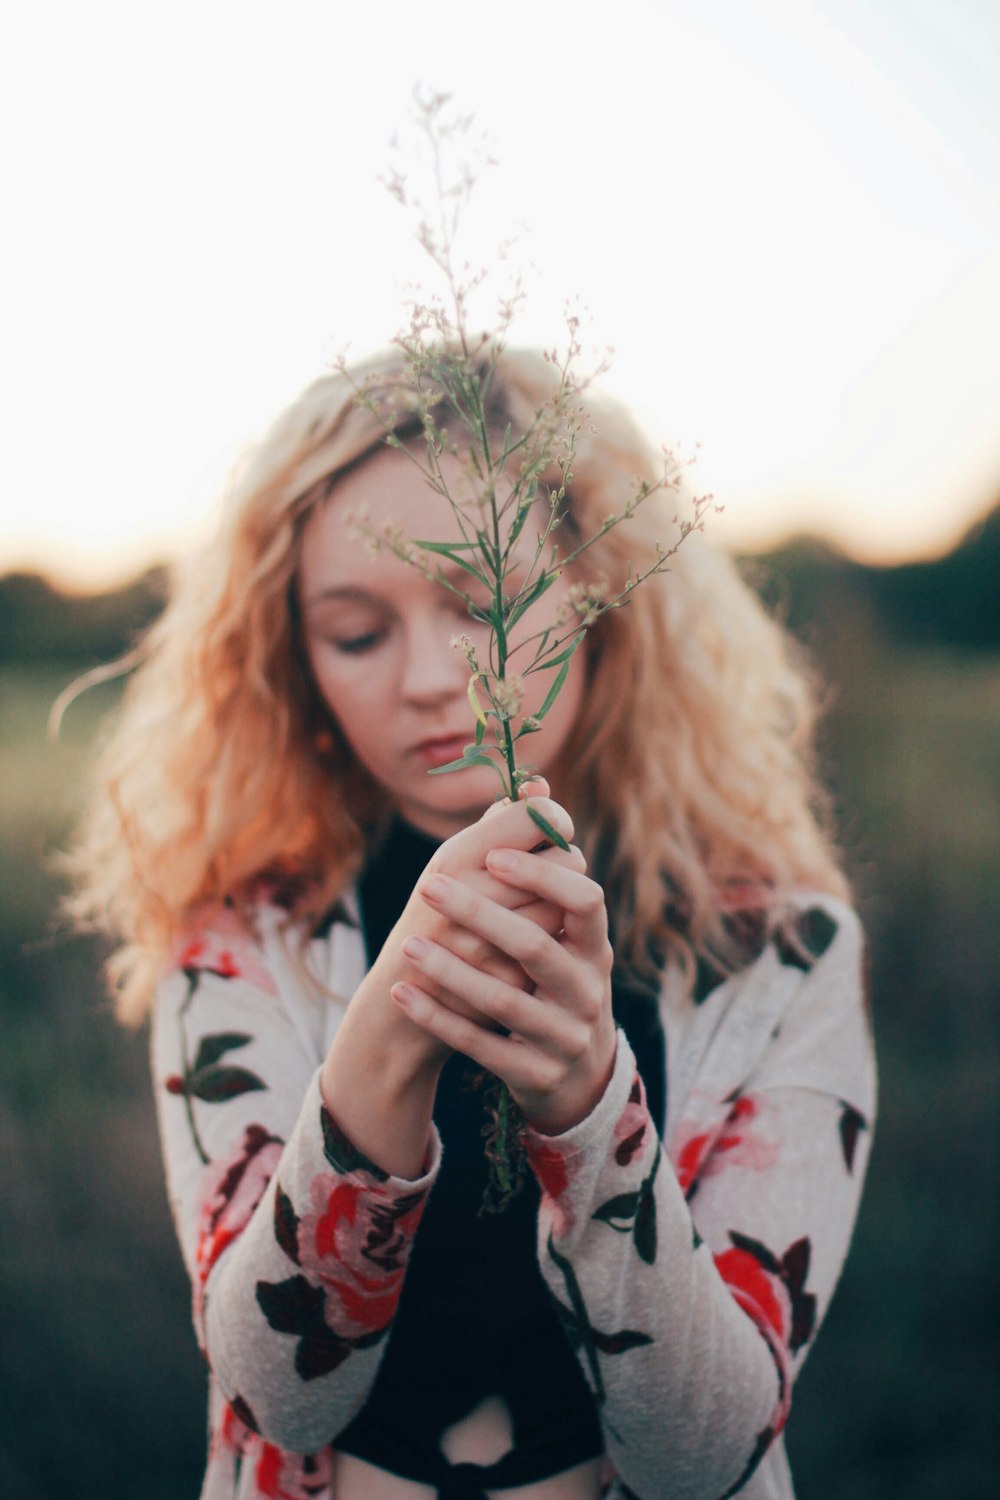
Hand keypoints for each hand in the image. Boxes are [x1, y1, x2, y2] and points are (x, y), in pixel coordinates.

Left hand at [319, 784, 579, 1178]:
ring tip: (407, 944)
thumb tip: (535, 787)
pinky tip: (401, 992)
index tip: (493, 856)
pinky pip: (480, 1045)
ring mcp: (563, 1036)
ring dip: (450, 970)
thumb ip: (543, 864)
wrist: (574, 1075)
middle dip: (480, 914)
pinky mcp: (534, 1074)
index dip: (543, 876)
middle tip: (428, 884)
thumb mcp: (562, 932)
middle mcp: (587, 989)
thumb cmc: (556, 978)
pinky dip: (437, 1017)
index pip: (585, 900)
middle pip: (536, 946)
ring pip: (503, 999)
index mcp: (594, 946)